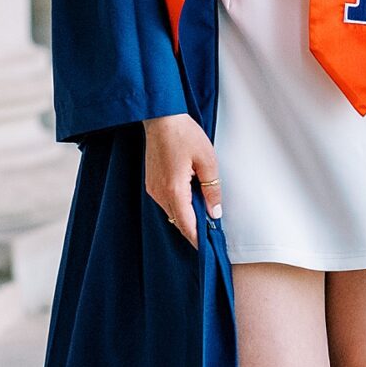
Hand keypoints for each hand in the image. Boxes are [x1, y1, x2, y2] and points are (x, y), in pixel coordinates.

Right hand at [143, 113, 222, 247]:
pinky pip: (166, 203)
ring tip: (204, 214)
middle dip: (194, 229)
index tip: (208, 249)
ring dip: (186, 217)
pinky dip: (178, 206)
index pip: (186, 225)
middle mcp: (159, 193)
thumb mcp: (207, 161)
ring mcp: (152, 189)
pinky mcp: (151, 183)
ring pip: (171, 213)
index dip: (197, 239)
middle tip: (211, 233)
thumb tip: (214, 213)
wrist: (161, 117)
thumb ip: (212, 189)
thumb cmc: (184, 134)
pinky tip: (190, 199)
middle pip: (178, 222)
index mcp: (174, 190)